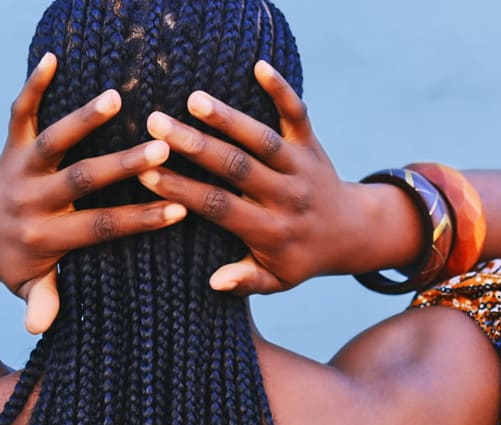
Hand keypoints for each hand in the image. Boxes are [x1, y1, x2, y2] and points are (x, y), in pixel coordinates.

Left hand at [0, 53, 186, 332]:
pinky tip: (52, 57)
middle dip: (120, 165)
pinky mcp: (11, 145)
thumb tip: (39, 326)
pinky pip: (19, 111)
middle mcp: (32, 200)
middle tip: (160, 148)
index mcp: (44, 237)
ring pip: (50, 141)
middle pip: (79, 180)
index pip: (98, 228)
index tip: (178, 209)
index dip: (137, 220)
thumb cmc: (14, 263)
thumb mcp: (28, 287)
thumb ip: (41, 300)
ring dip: (80, 118)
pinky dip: (33, 84)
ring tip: (115, 97)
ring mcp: (20, 169)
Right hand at [139, 61, 385, 294]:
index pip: (221, 208)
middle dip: (196, 146)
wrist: (352, 232)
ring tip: (193, 98)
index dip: (185, 190)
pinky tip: (259, 66)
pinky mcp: (311, 143)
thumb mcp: (277, 281)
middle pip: (238, 168)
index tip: (148, 174)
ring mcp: (301, 166)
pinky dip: (282, 90)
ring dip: (229, 118)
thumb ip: (247, 281)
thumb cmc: (299, 257)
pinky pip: (298, 114)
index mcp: (271, 231)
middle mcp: (287, 196)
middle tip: (157, 124)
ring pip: (263, 139)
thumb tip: (216, 282)